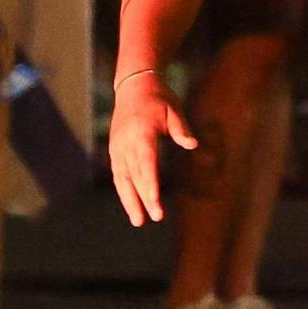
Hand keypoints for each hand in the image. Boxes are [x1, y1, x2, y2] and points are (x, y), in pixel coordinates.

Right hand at [109, 70, 194, 227]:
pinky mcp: (115, 150)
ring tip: (139, 221)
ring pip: (123, 178)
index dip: (149, 181)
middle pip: (135, 174)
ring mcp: (118, 147)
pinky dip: (124, 191)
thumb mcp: (173, 109)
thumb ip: (181, 128)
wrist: (134, 86)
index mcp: (142, 132)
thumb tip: (192, 144)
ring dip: (130, 200)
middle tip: (156, 217)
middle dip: (144, 197)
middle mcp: (127, 142)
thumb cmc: (159, 98)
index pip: (145, 161)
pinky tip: (131, 206)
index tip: (154, 199)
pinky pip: (118, 174)